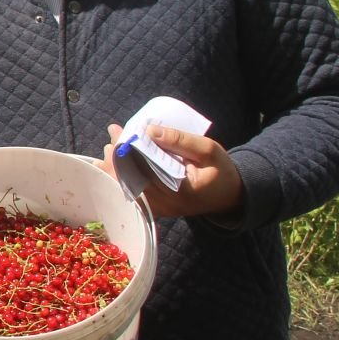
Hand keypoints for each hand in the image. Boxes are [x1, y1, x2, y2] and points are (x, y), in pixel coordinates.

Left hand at [104, 123, 242, 220]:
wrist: (229, 197)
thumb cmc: (221, 171)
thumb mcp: (208, 149)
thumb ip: (180, 140)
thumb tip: (148, 130)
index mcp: (180, 190)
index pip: (145, 168)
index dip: (128, 150)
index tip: (120, 133)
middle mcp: (165, 203)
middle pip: (130, 179)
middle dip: (116, 157)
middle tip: (112, 136)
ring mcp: (158, 209)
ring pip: (127, 188)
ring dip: (115, 167)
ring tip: (109, 147)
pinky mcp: (155, 209)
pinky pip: (131, 193)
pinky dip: (120, 178)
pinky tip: (111, 164)